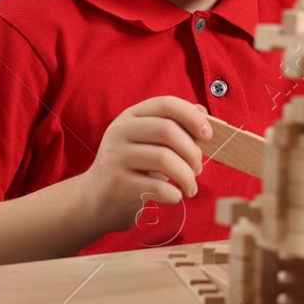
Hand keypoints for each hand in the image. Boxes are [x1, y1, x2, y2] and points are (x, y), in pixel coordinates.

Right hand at [75, 96, 211, 233]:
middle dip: (192, 151)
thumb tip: (203, 113)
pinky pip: (156, 187)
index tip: (208, 135)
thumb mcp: (147, 141)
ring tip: (190, 187)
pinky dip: (173, 194)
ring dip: (186, 176)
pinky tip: (175, 196)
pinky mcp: (117, 184)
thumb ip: (173, 125)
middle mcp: (120, 131)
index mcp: (131, 116)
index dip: (192, 116)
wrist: (95, 200)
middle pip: (167, 130)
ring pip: (164, 159)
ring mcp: (116, 157)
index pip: (166, 104)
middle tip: (198, 169)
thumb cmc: (131, 168)